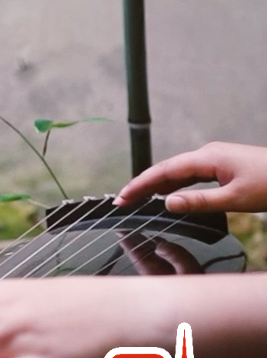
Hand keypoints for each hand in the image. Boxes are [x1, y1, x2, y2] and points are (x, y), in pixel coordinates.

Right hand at [116, 141, 266, 214]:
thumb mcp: (236, 199)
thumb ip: (200, 202)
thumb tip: (168, 203)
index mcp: (208, 157)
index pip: (165, 171)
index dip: (140, 184)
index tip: (122, 197)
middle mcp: (209, 153)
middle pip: (167, 168)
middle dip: (143, 184)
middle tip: (123, 200)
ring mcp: (216, 158)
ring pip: (179, 171)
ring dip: (158, 184)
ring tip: (139, 198)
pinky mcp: (224, 165)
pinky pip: (192, 173)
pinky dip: (176, 184)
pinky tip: (170, 193)